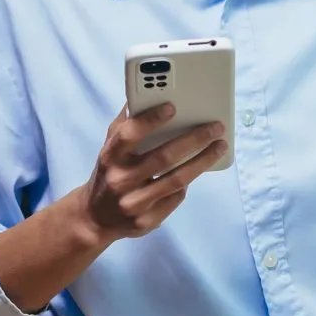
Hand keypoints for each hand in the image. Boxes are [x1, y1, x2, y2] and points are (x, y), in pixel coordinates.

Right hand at [77, 104, 226, 243]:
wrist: (95, 217)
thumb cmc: (110, 172)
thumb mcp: (110, 147)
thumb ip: (126, 123)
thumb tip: (144, 94)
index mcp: (110, 156)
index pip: (130, 135)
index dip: (151, 120)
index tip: (173, 106)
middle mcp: (120, 180)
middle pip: (163, 158)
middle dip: (194, 139)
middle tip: (216, 127)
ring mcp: (133, 203)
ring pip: (176, 180)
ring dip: (203, 161)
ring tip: (220, 146)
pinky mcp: (146, 221)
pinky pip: (175, 198)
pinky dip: (188, 183)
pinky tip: (198, 169)